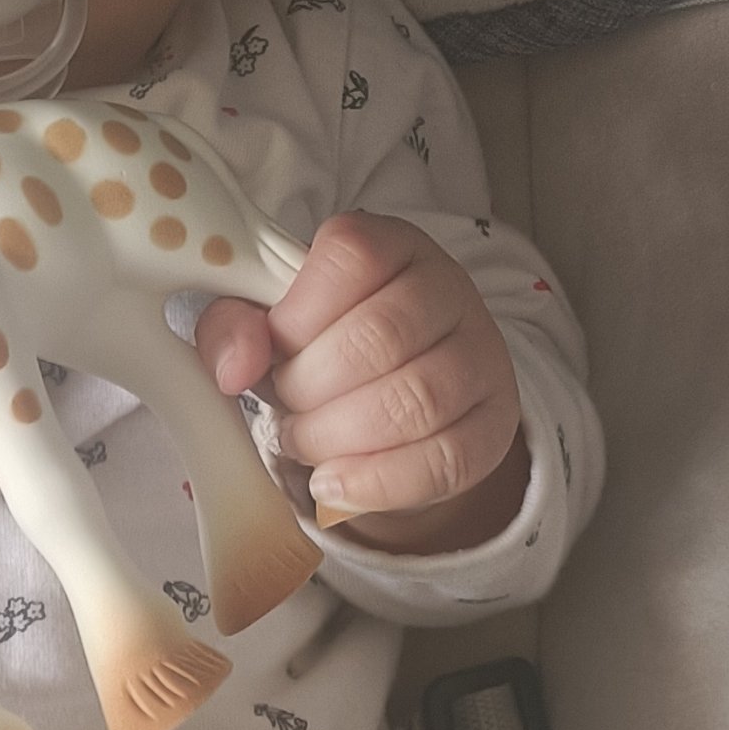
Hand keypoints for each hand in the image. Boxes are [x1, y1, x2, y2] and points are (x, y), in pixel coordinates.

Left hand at [195, 209, 526, 555]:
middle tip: (283, 409)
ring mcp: (482, 357)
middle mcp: (449, 291)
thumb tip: (236, 365)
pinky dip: (377, 481)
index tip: (271, 352)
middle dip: (309, 388)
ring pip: (416, 401)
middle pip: (380, 337)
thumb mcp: (274, 322)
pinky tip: (335, 483)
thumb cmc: (328, 346)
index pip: (352, 257)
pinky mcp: (493, 425)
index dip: (297, 315)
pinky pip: (445, 460)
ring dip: (337, 437)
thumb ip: (236, 325)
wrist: (395, 400)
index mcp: (393, 245)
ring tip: (303, 443)